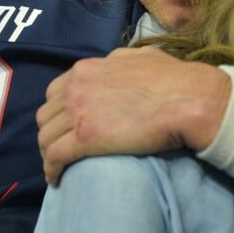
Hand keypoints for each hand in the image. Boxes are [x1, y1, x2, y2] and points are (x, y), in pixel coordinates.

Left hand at [36, 46, 230, 183]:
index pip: (56, 91)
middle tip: (63, 146)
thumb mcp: (139, 56)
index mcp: (88, 68)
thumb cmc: (171, 77)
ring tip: (61, 165)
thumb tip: (115, 64)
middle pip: (46, 115)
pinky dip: (52, 169)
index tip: (66, 124)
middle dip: (52, 131)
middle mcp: (77, 86)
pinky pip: (54, 157)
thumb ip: (119, 60)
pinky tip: (58, 178)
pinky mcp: (85, 138)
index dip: (59, 110)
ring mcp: (79, 111)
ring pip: (45, 137)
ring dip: (50, 152)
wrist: (187, 98)